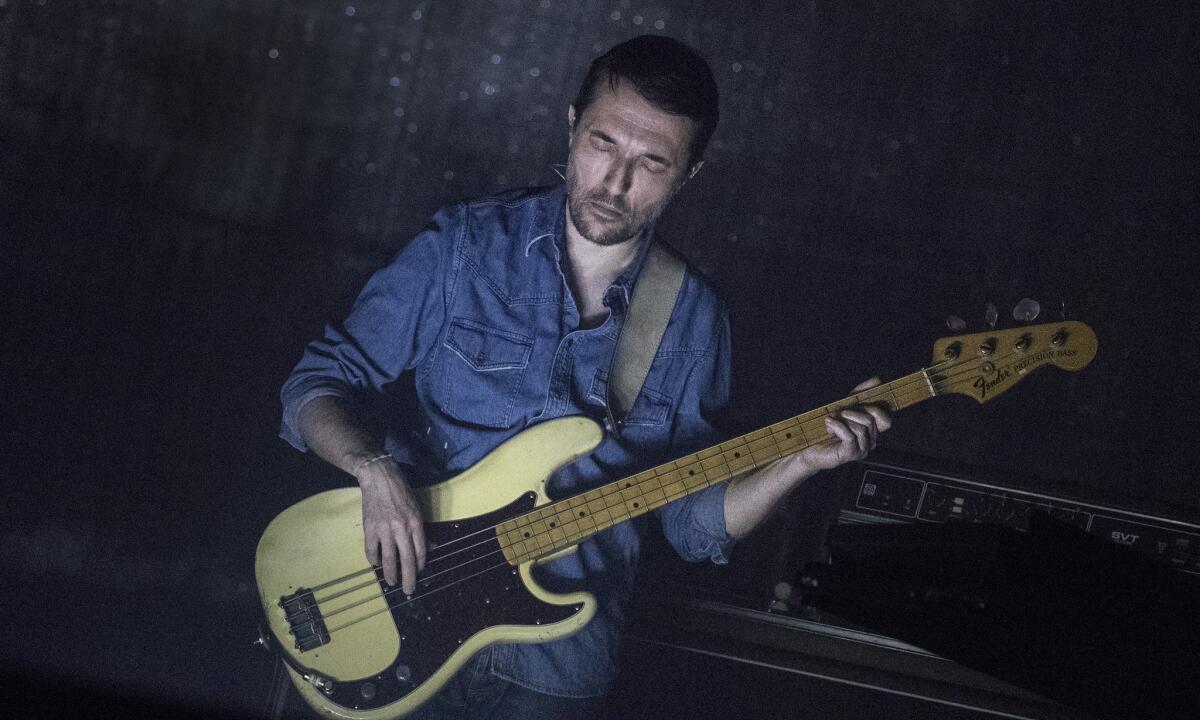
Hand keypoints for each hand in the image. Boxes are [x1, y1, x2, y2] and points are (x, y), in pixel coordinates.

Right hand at [355, 457, 426, 594]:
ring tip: (392, 582)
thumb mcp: (417, 508)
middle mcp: (401, 528)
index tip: (418, 573)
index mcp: (415, 523)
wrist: (379, 478)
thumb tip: (431, 547)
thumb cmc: (402, 491)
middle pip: (406, 560)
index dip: (420, 566)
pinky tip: (377, 564)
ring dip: (390, 574)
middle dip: (408, 578)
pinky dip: (374, 560)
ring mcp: (384, 529)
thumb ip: (423, 530)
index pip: (420, 551)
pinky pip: (371, 551)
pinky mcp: (369, 529)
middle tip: (408, 590)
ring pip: (388, 559)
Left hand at [801, 377, 891, 470]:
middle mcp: (870, 442)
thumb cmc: (827, 427)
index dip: (876, 409)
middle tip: (840, 413)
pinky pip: (850, 436)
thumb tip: (877, 380)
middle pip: (871, 420)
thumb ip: (860, 394)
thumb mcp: (844, 406)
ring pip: (861, 428)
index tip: (859, 403)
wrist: (809, 447)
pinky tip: (829, 423)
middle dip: (853, 412)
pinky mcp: (850, 454)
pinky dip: (837, 426)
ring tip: (831, 422)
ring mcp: (861, 450)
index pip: (886, 420)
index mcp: (871, 432)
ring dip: (843, 420)